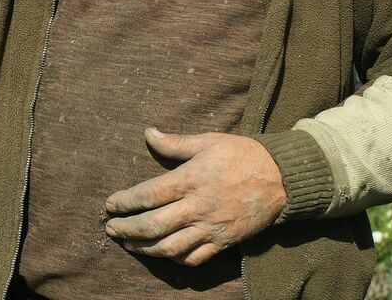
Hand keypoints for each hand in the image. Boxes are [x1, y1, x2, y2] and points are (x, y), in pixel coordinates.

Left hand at [103, 128, 285, 265]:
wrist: (281, 178)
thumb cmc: (242, 154)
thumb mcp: (207, 141)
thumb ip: (174, 142)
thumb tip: (147, 132)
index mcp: (190, 180)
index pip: (148, 195)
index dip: (124, 202)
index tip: (110, 204)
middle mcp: (197, 207)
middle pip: (152, 225)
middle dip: (127, 229)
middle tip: (110, 228)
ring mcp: (210, 228)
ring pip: (170, 247)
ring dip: (144, 248)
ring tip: (128, 245)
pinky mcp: (223, 242)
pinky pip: (195, 258)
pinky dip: (175, 259)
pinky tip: (162, 253)